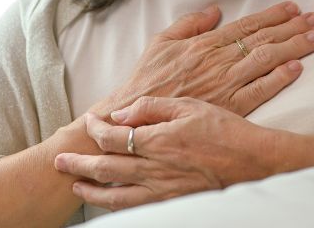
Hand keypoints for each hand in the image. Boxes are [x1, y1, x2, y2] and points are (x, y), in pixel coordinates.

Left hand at [56, 97, 284, 210]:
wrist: (254, 162)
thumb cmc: (224, 130)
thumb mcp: (189, 105)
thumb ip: (152, 106)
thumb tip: (121, 113)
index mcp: (157, 140)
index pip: (112, 137)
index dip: (95, 129)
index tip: (89, 122)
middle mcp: (155, 168)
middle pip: (105, 169)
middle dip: (78, 165)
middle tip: (59, 161)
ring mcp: (162, 190)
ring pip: (116, 195)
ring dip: (92, 191)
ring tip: (76, 186)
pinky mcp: (172, 202)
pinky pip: (136, 208)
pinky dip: (116, 206)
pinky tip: (108, 202)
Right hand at [90, 1, 313, 117]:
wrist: (136, 117)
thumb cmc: (146, 80)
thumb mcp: (160, 43)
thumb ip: (188, 24)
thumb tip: (215, 11)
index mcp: (204, 43)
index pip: (246, 25)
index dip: (272, 15)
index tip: (293, 7)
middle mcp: (218, 61)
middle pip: (263, 40)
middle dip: (292, 27)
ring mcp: (225, 84)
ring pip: (266, 61)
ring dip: (294, 47)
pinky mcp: (228, 108)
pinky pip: (259, 91)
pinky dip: (279, 79)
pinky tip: (297, 69)